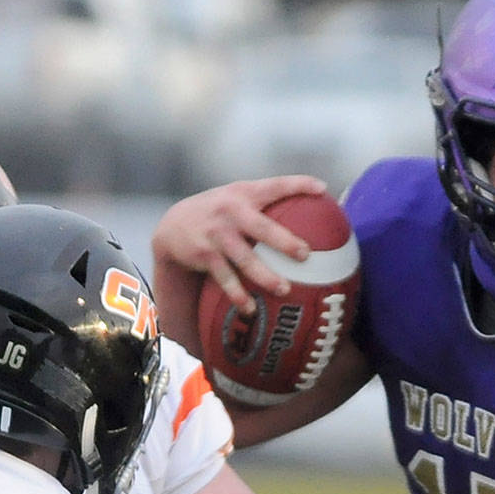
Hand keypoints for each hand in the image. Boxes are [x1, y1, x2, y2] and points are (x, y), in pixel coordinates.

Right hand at [151, 175, 326, 314]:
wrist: (173, 225)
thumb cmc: (221, 212)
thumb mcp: (238, 196)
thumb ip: (268, 199)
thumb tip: (316, 204)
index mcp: (244, 193)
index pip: (275, 185)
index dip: (298, 184)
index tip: (321, 188)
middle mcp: (230, 211)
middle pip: (261, 227)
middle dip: (283, 241)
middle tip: (305, 255)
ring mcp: (217, 234)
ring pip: (244, 258)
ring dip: (265, 275)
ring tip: (284, 289)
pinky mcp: (204, 255)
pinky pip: (225, 278)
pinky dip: (237, 294)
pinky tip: (250, 308)